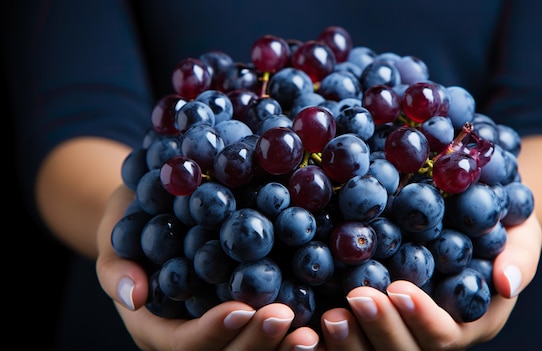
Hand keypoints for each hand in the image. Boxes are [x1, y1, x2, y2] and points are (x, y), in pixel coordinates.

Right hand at [96, 185, 320, 350]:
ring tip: (313, 331)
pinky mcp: (245, 316)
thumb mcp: (114, 241)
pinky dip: (293, 334)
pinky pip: (267, 335)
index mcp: (158, 328)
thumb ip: (118, 269)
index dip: (214, 332)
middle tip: (288, 320)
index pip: (185, 345)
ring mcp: (220, 330)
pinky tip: (323, 320)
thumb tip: (132, 296)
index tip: (243, 308)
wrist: (153, 213)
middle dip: (256, 343)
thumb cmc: (130, 226)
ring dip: (280, 348)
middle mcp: (191, 337)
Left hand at [318, 214, 541, 350]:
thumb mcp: (522, 233)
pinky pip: (356, 342)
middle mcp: (434, 334)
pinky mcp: (376, 323)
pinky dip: (332, 343)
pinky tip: (310, 328)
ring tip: (331, 317)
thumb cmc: (501, 224)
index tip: (398, 289)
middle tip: (356, 297)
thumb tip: (507, 282)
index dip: (421, 318)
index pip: (444, 335)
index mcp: (471, 322)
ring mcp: (404, 331)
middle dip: (381, 329)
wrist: (474, 216)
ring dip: (353, 341)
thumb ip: (519, 256)